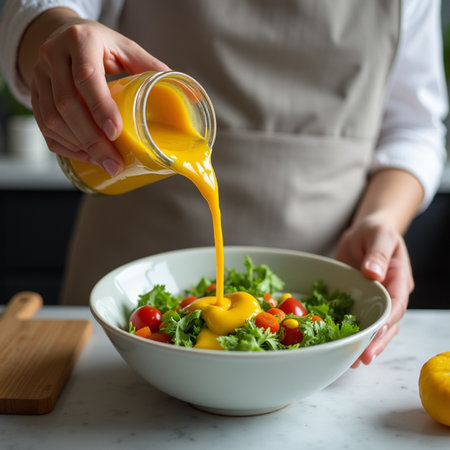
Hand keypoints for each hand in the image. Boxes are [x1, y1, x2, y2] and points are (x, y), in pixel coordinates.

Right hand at [26, 12, 168, 175]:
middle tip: (113, 163)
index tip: (115, 133)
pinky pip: (44, 127)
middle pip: (67, 105)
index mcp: (80, 41)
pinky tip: (86, 155)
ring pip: (52, 119)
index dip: (100, 107)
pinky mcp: (34, 94)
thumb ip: (151, 68)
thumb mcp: (127, 48)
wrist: (64, 34)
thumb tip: (185, 96)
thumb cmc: (101, 44)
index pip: (87, 77)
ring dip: (79, 147)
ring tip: (104, 162)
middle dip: (92, 140)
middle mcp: (53, 56)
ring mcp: (39, 76)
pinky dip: (65, 146)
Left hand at [335, 216, 413, 366]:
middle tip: (362, 358)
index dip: (388, 322)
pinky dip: (350, 331)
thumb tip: (373, 273)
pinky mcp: (359, 301)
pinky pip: (356, 318)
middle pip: (388, 324)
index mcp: (398, 280)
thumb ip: (378, 254)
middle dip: (377, 342)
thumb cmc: (375, 231)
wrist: (364, 232)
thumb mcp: (378, 235)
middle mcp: (389, 294)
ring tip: (351, 360)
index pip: (396, 305)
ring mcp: (374, 300)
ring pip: (373, 326)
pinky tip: (339, 344)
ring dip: (364, 343)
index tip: (377, 334)